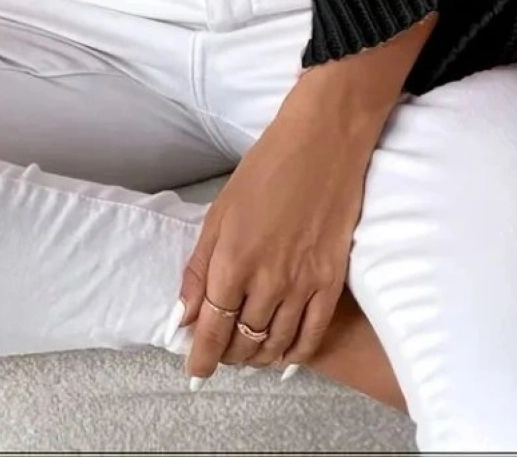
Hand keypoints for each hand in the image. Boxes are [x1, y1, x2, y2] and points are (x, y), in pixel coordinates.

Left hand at [176, 101, 365, 380]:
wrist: (322, 144)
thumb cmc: (265, 169)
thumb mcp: (219, 213)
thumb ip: (200, 268)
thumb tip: (185, 316)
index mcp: (233, 262)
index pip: (213, 329)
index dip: (202, 357)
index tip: (195, 371)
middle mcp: (268, 282)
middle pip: (244, 342)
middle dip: (227, 355)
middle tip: (220, 352)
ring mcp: (303, 285)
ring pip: (276, 344)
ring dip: (257, 356)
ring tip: (247, 354)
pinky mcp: (331, 282)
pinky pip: (312, 335)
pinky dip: (295, 353)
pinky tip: (283, 355)